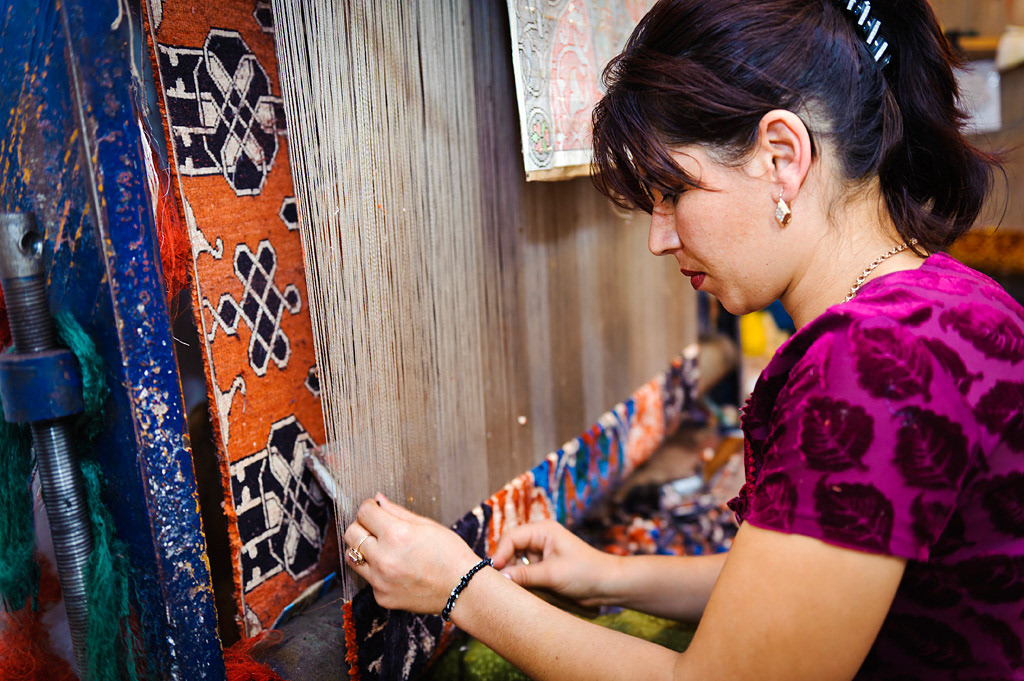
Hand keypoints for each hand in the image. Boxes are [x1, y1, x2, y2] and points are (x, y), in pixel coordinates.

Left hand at [343, 495, 480, 612]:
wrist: (463, 590)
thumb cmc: (450, 554)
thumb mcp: (427, 525)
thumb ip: (397, 512)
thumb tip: (378, 499)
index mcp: (396, 534)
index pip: (363, 512)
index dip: (369, 507)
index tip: (375, 509)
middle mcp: (383, 558)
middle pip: (351, 533)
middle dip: (361, 526)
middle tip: (375, 528)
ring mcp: (380, 580)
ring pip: (352, 557)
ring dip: (363, 549)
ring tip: (381, 549)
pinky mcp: (381, 597)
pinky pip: (368, 578)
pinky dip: (376, 571)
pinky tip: (395, 570)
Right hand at [491, 520, 620, 606]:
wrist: (608, 585)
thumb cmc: (585, 573)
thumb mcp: (552, 575)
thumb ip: (524, 575)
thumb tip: (499, 577)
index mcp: (543, 530)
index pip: (511, 537)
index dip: (500, 553)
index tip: (495, 572)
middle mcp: (539, 538)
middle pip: (510, 548)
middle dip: (505, 564)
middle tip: (499, 583)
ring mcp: (541, 553)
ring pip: (515, 561)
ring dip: (513, 574)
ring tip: (512, 589)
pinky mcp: (544, 567)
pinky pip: (524, 571)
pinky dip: (521, 580)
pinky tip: (521, 591)